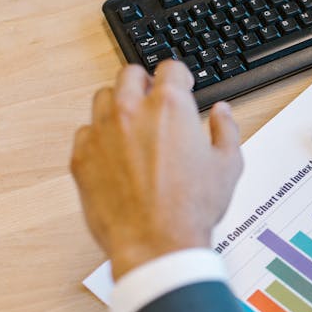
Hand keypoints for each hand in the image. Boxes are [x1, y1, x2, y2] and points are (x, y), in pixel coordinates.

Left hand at [71, 62, 242, 279]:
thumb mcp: (228, 164)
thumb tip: (221, 113)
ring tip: (134, 126)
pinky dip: (100, 136)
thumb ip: (226, 129)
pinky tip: (116, 153)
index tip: (182, 86)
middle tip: (155, 101)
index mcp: (170, 107)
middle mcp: (132, 112)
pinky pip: (86, 132)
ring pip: (103, 98)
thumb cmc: (192, 208)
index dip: (180, 77)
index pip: (170, 68)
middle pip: (130, 74)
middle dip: (145, 82)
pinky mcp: (82, 157)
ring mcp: (102, 133)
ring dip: (120, 104)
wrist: (157, 244)